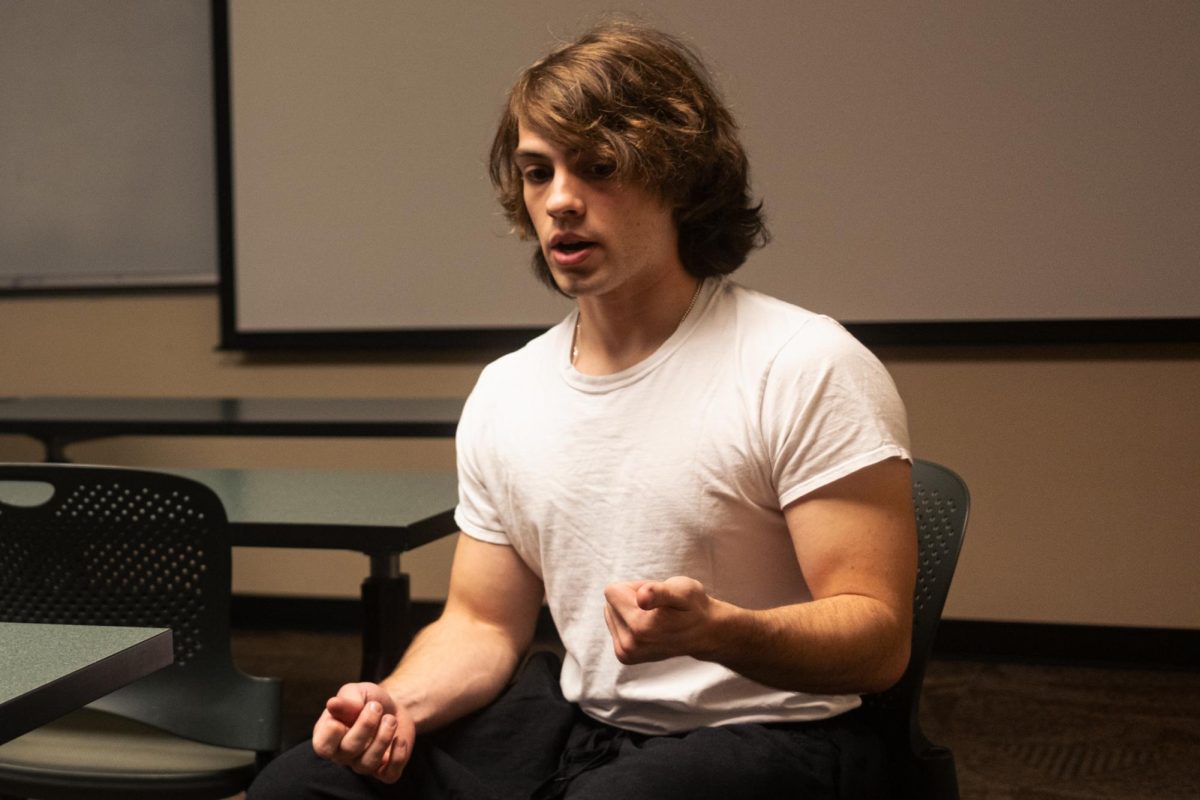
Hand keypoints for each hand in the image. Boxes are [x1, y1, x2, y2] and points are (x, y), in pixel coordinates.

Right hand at [312, 682, 414, 783]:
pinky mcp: (384, 770)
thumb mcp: (356, 692)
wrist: (393, 708)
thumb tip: (332, 704)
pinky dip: (397, 757)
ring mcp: (362, 764)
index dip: (334, 731)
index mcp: (328, 736)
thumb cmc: (368, 701)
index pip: (322, 746)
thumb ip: (346, 699)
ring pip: (367, 764)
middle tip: (376, 707)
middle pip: (348, 752)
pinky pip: (389, 775)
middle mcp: (342, 755)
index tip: (349, 709)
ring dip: (383, 738)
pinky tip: (399, 739)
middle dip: (365, 726)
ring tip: (391, 719)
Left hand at [602, 576, 716, 663]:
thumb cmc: (693, 606)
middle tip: (659, 607)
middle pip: (611, 602)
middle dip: (632, 598)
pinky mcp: (625, 656)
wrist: (704, 633)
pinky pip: (614, 625)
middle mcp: (629, 644)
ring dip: (632, 610)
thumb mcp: (682, 591)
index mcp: (639, 626)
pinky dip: (630, 621)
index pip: (612, 591)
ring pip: (612, 612)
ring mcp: (626, 653)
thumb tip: (641, 597)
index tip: (657, 597)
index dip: (635, 587)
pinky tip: (651, 627)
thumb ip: (659, 592)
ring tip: (657, 617)